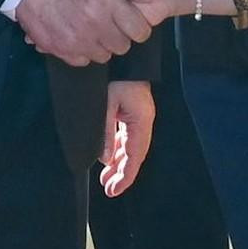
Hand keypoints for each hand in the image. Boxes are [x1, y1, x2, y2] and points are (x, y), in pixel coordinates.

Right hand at [16, 0, 151, 67]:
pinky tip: (78, 34)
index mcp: (106, 0)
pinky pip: (82, 60)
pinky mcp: (60, 47)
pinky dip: (82, 50)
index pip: (139, 31)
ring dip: (100, 44)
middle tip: (110, 22)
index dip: (136, 25)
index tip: (129, 19)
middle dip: (119, 35)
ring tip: (92, 27)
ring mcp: (76, 38)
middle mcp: (93, 22)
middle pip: (122, 46)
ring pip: (103, 56)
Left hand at [99, 81, 155, 197]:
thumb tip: (105, 159)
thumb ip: (105, 133)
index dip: (126, 176)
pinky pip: (126, 136)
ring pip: (129, 146)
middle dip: (121, 172)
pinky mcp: (131, 112)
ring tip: (106, 177)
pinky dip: (118, 148)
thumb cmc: (115, 76)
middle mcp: (143, 121)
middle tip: (108, 189)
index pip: (135, 156)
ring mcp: (138, 116)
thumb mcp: (106, 105)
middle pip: (134, 154)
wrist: (123, 57)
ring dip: (118, 161)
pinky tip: (109, 156)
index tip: (115, 191)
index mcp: (141, 121)